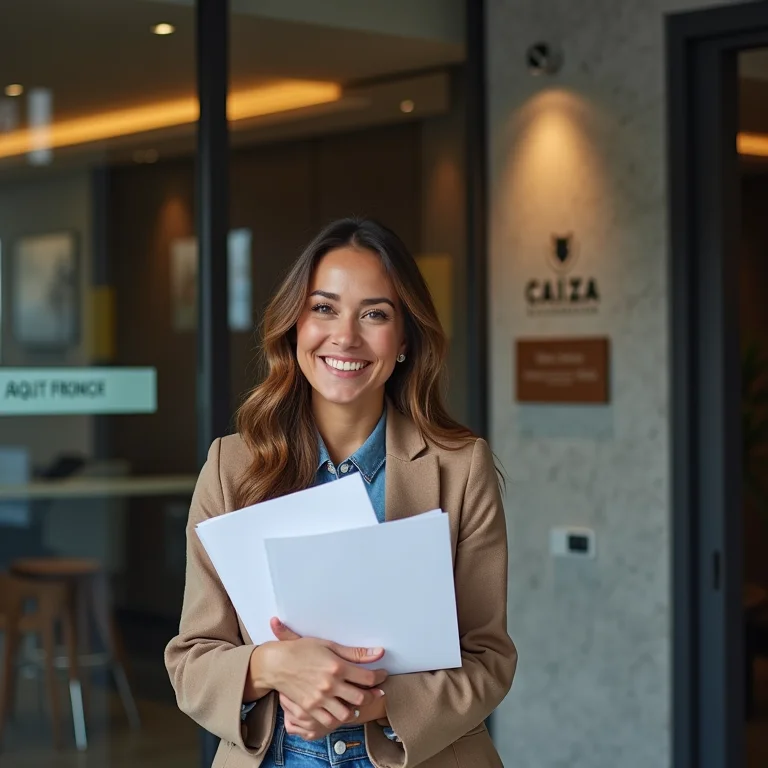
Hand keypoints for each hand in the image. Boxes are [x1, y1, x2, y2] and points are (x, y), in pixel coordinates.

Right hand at [267, 618, 387, 731]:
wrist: (277, 663)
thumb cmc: (302, 650)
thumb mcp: (329, 645)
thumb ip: (355, 653)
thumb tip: (379, 652)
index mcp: (337, 666)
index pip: (367, 677)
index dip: (379, 677)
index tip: (382, 675)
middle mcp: (330, 685)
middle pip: (361, 698)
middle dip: (373, 695)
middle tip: (376, 691)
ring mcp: (320, 699)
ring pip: (347, 714)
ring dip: (356, 709)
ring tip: (359, 702)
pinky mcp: (310, 709)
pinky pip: (329, 721)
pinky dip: (338, 719)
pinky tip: (341, 710)